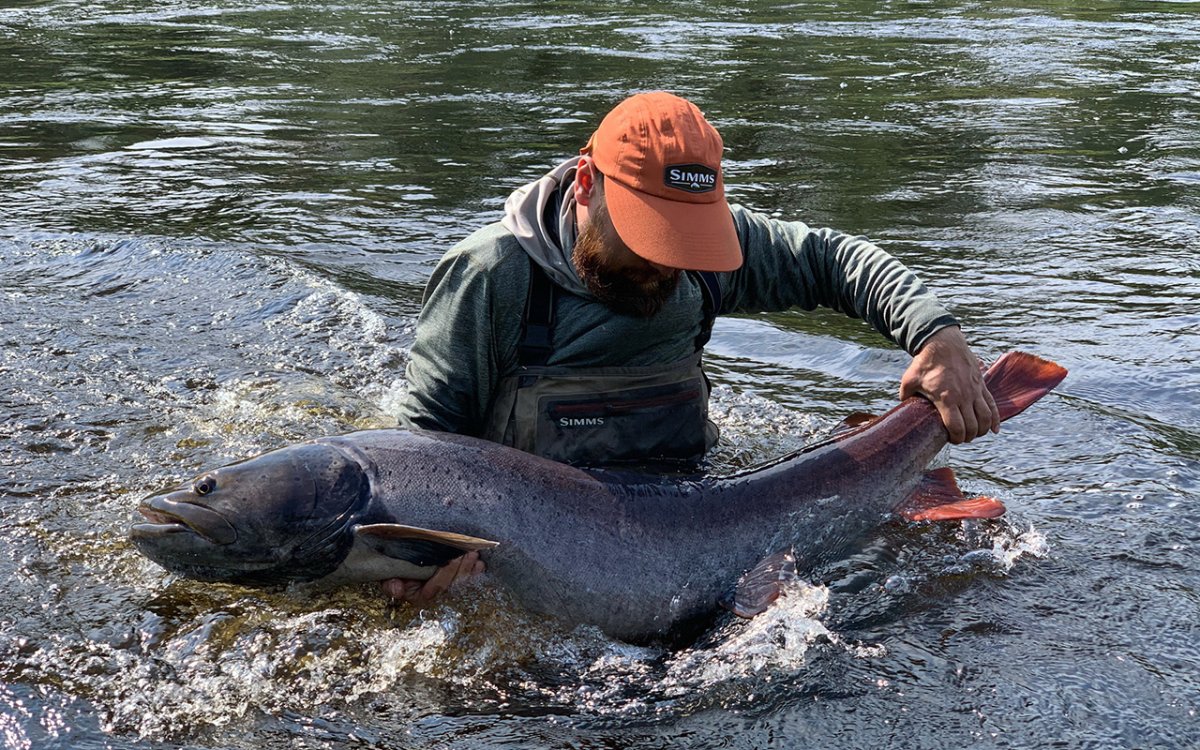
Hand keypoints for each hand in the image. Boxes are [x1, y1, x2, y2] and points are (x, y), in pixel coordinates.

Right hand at [379, 551, 485, 605]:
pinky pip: (467, 583)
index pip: (435, 588)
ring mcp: (446, 592)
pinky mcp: (455, 585)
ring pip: (461, 585)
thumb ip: (390, 582)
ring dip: (469, 571)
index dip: (445, 575)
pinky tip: (480, 565)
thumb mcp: (388, 574)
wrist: (398, 561)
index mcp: (419, 596)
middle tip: (469, 554)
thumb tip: (396, 589)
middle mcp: (434, 598)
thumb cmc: (395, 567)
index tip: (451, 560)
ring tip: (475, 556)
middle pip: (452, 587)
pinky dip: (474, 574)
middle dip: (462, 571)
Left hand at [899, 326, 999, 443]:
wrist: (943, 342)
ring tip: (974, 433)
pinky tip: (994, 430)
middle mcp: (964, 396)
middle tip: (960, 438)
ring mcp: (975, 391)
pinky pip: (992, 405)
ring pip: (985, 418)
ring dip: (981, 430)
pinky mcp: (981, 385)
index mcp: (946, 398)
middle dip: (967, 437)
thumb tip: (902, 407)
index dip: (955, 438)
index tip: (951, 440)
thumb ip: (905, 396)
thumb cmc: (925, 362)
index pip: (957, 428)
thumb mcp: (909, 380)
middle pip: (972, 426)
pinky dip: (995, 419)